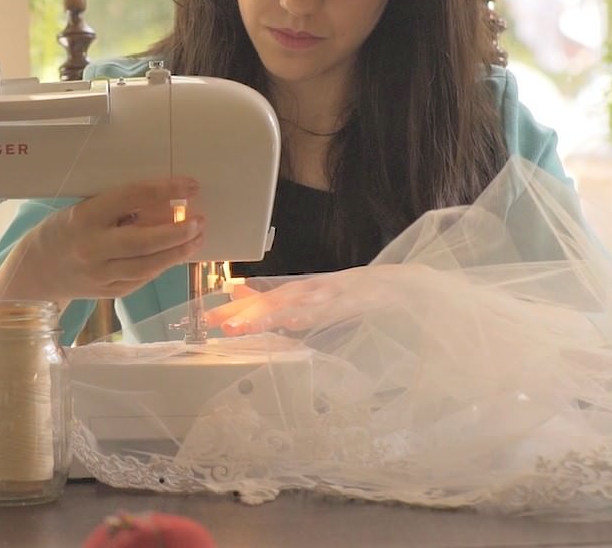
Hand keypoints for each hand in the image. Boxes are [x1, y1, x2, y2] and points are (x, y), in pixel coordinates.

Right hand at [0, 177, 204, 304]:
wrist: (34, 272)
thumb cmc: (61, 231)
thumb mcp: (81, 208)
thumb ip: (117, 207)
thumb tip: (163, 203)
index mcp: (84, 218)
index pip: (132, 198)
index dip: (165, 189)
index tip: (190, 184)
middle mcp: (92, 249)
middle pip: (145, 241)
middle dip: (178, 231)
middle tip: (200, 221)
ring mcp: (100, 275)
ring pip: (148, 266)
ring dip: (177, 252)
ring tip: (197, 238)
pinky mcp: (108, 293)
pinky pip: (141, 279)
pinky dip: (161, 266)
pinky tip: (174, 255)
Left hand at [204, 264, 433, 336]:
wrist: (406, 284)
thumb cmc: (358, 293)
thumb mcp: (315, 296)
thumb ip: (279, 298)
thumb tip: (239, 293)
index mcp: (303, 291)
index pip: (263, 298)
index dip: (235, 308)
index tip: (206, 318)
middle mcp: (312, 289)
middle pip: (269, 300)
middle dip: (239, 312)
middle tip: (211, 322)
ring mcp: (331, 295)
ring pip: (292, 306)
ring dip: (264, 316)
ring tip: (237, 327)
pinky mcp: (351, 302)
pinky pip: (326, 311)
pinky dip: (307, 316)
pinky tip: (289, 323)